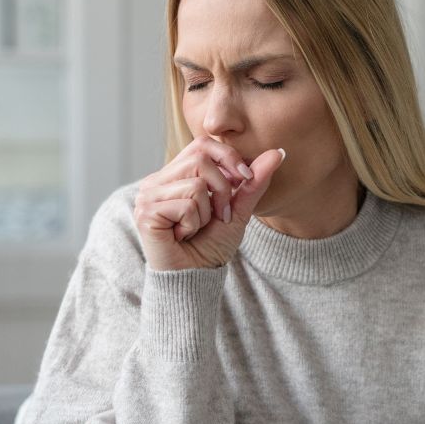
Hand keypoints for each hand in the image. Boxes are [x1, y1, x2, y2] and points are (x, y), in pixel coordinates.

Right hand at [134, 137, 285, 270]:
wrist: (195, 279)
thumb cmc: (210, 246)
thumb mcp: (238, 210)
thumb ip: (253, 182)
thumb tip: (278, 152)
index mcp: (175, 175)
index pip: (202, 144)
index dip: (228, 157)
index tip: (245, 179)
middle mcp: (157, 181)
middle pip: (200, 158)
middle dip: (221, 189)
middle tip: (219, 215)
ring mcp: (148, 195)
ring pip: (195, 183)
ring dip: (207, 211)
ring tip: (195, 228)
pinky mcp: (146, 212)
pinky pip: (186, 204)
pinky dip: (194, 223)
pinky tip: (183, 236)